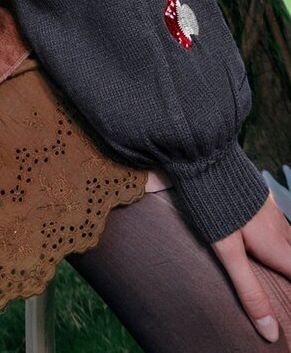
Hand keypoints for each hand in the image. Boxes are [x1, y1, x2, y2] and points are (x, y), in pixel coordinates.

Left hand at [210, 190, 290, 342]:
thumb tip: (270, 331)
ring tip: (279, 263)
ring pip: (289, 237)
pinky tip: (265, 234)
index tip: (288, 292)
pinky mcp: (260, 196)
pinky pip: (277, 221)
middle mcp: (279, 227)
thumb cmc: (214, 204)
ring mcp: (270, 209)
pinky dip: (278, 235)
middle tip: (283, 278)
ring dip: (287, 253)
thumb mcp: (227, 251)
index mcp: (276, 245)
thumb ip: (249, 290)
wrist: (204, 155)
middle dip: (290, 268)